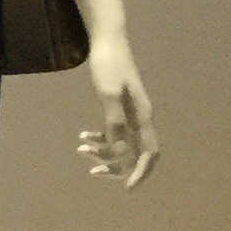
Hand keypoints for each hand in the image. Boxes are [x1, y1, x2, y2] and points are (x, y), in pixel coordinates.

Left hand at [77, 44, 157, 188]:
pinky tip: (82, 137)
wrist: (107, 41)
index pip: (149, 153)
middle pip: (135, 153)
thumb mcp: (108, 94)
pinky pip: (113, 132)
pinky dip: (100, 138)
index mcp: (142, 116)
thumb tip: (120, 153)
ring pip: (122, 144)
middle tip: (93, 172)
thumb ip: (115, 123)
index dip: (140, 173)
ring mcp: (131, 113)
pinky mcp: (119, 107)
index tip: (128, 188)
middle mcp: (140, 118)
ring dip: (104, 152)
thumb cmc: (108, 65)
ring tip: (81, 149)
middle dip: (116, 166)